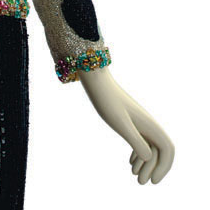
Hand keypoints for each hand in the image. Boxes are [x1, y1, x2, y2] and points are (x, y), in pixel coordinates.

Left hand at [78, 66, 173, 183]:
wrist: (96, 81)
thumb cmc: (107, 101)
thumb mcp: (120, 123)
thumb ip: (135, 140)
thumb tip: (149, 158)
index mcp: (149, 124)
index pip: (167, 148)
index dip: (164, 167)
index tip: (153, 181)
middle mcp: (148, 123)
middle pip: (159, 151)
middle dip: (153, 168)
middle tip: (141, 183)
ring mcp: (140, 122)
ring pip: (150, 146)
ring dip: (146, 163)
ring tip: (135, 176)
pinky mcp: (130, 120)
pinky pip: (141, 140)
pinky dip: (139, 153)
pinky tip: (131, 162)